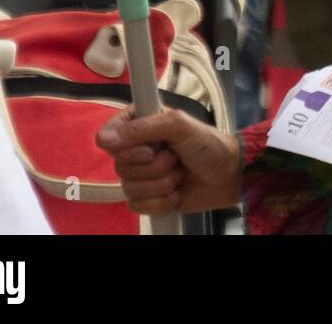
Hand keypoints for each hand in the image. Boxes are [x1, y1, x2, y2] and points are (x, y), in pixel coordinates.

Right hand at [95, 107, 240, 213]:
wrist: (228, 175)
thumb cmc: (207, 144)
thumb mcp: (179, 125)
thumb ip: (143, 128)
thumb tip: (103, 140)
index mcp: (140, 125)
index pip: (107, 135)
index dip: (124, 146)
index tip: (148, 148)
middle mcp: (136, 149)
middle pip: (119, 166)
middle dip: (153, 166)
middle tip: (175, 157)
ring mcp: (141, 175)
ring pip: (129, 188)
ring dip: (161, 183)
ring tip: (179, 173)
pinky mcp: (147, 197)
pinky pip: (137, 206)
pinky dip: (161, 201)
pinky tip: (176, 192)